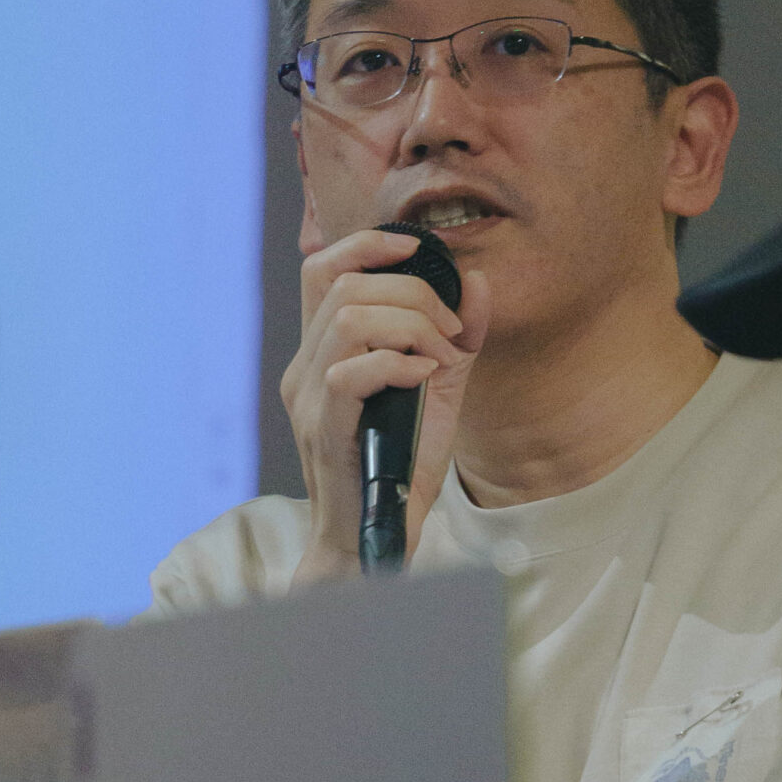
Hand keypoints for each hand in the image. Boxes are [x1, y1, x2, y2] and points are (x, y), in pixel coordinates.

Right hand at [283, 227, 489, 586]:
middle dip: (412, 294)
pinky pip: (350, 374)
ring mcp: (308, 398)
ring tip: (440, 357)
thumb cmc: (402, 464)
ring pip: (347, 320)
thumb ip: (457, 337)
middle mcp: (304, 367)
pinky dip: (398, 364)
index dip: (366, 244)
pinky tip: (425, 380)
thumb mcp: (438, 389)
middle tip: (450, 332)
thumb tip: (477, 281)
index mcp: (322, 350)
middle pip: (345, 285)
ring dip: (409, 326)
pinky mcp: (324, 430)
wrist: (375, 536)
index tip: (417, 251)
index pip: (321, 268)